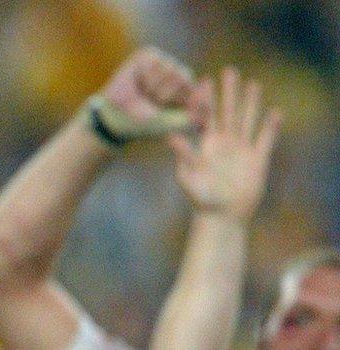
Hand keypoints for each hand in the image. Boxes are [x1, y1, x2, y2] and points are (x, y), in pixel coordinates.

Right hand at [100, 47, 194, 128]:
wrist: (115, 115)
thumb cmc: (144, 122)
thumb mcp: (171, 123)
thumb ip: (192, 114)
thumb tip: (208, 94)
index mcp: (190, 94)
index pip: (200, 91)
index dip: (188, 101)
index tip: (175, 111)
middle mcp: (180, 77)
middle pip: (185, 79)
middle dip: (165, 95)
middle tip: (152, 102)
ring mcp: (166, 64)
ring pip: (170, 69)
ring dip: (153, 86)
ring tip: (144, 92)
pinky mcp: (150, 55)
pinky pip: (156, 61)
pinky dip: (145, 75)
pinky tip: (138, 79)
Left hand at [168, 68, 280, 221]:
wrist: (221, 216)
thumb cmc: (201, 198)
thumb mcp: (189, 176)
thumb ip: (183, 155)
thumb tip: (170, 136)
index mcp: (207, 144)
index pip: (206, 115)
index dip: (205, 98)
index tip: (203, 78)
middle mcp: (224, 143)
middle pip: (228, 111)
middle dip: (229, 91)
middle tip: (230, 70)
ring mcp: (242, 150)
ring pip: (247, 120)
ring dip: (251, 103)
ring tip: (254, 83)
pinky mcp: (258, 160)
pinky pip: (266, 140)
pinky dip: (271, 127)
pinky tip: (276, 112)